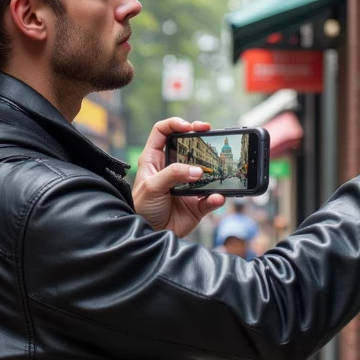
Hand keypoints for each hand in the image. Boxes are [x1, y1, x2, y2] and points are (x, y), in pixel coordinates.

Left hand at [132, 117, 225, 236]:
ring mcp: (187, 184)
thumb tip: (197, 171)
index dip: (174, 124)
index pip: (162, 132)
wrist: (150, 235)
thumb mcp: (152, 187)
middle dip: (200, 136)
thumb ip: (173, 175)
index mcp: (154, 159)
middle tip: (208, 131)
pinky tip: (216, 197)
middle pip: (188, 144)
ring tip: (216, 167)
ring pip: (205, 169)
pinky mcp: (197, 202)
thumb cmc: (143, 209)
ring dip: (213, 167)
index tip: (188, 126)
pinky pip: (212, 197)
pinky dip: (216, 197)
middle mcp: (172, 168)